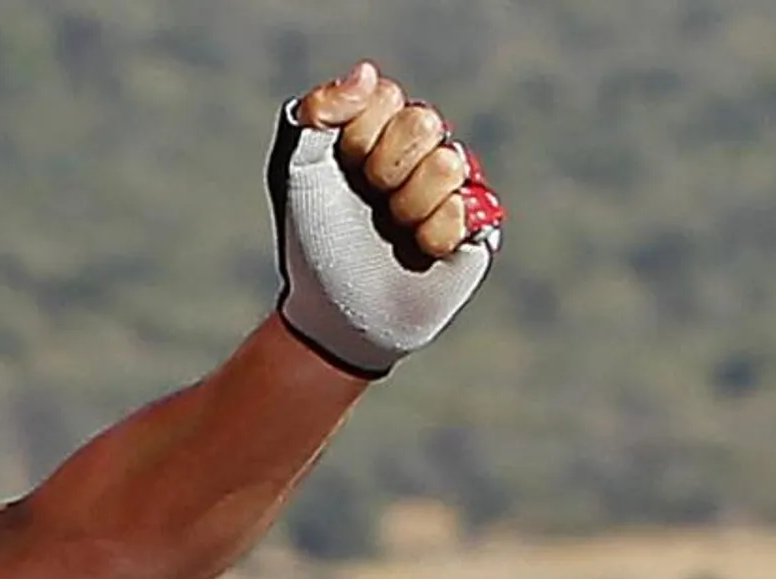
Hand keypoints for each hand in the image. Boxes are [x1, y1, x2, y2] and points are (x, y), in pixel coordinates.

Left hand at [296, 61, 502, 257]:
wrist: (337, 308)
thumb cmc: (314, 239)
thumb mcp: (296, 169)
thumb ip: (320, 111)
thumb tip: (367, 72)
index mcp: (377, 128)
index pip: (387, 97)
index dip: (359, 135)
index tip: (341, 168)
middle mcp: (419, 150)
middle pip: (424, 122)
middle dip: (385, 170)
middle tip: (370, 201)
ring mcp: (452, 184)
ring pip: (448, 163)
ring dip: (408, 206)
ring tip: (394, 228)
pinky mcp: (478, 222)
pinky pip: (469, 206)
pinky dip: (432, 234)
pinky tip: (420, 249)